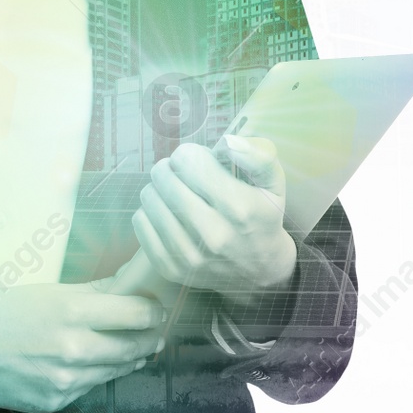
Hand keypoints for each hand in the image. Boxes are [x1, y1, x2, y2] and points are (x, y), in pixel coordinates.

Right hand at [0, 281, 164, 412]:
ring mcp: (65, 380)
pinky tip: (96, 360)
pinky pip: (92, 385)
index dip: (153, 309)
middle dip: (151, 335)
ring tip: (135, 343)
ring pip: (119, 369)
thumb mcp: (45, 290)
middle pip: (137, 345)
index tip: (155, 305)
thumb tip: (131, 282)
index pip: (138, 314)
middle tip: (155, 326)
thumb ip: (93, 290)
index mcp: (70, 311)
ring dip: (131, 355)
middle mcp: (73, 349)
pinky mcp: (56, 401)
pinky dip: (100, 372)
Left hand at [131, 138, 296, 302]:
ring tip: (176, 193)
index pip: (188, 161)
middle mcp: (212, 234)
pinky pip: (140, 221)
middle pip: (164, 177)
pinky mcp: (170, 267)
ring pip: (149, 197)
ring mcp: (189, 255)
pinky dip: (151, 211)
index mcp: (238, 208)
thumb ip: (258, 156)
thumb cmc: (262, 217)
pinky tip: (170, 213)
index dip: (191, 153)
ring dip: (160, 188)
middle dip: (171, 167)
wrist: (259, 271)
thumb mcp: (272, 183)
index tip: (199, 161)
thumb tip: (228, 141)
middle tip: (183, 173)